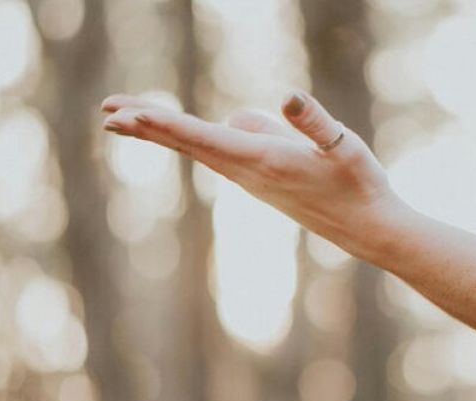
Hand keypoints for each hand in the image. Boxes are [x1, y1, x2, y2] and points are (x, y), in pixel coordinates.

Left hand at [99, 92, 411, 259]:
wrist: (369, 229)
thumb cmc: (360, 184)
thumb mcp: (344, 145)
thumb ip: (314, 122)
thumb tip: (286, 97)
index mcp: (263, 160)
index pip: (203, 137)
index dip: (163, 123)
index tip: (128, 115)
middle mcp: (248, 172)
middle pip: (187, 143)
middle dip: (146, 126)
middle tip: (106, 113)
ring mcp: (251, 178)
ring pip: (198, 148)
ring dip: (161, 132)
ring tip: (125, 118)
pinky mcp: (259, 179)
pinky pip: (215, 152)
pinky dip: (188, 139)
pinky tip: (186, 131)